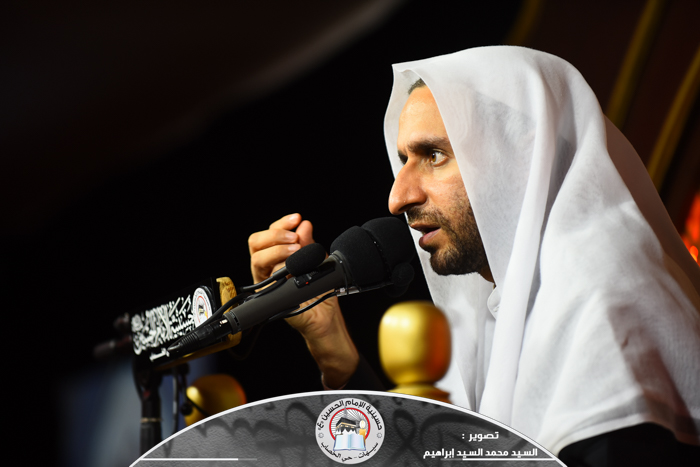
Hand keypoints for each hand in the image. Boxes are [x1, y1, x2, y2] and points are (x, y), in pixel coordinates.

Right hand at [248, 213, 358, 387]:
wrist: (326, 316)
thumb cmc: (319, 289)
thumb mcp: (316, 260)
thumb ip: (308, 243)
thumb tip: (304, 225)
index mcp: (275, 257)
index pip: (268, 235)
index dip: (280, 224)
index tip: (297, 218)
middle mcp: (266, 269)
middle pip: (255, 243)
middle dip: (274, 235)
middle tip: (294, 237)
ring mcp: (266, 283)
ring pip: (258, 260)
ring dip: (277, 251)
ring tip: (296, 250)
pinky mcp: (269, 297)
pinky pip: (268, 280)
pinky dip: (281, 270)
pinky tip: (295, 268)